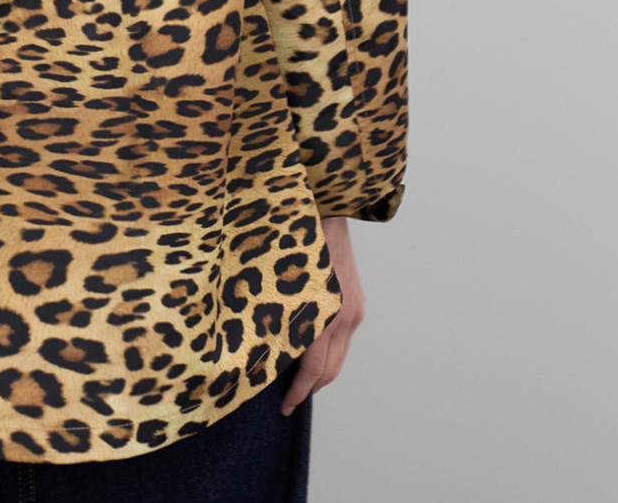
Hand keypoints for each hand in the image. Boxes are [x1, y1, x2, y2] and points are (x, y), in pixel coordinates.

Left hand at [281, 215, 365, 415]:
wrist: (325, 208)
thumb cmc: (292, 238)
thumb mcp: (277, 279)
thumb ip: (275, 313)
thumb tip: (261, 345)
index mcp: (320, 312)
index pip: (313, 370)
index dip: (298, 393)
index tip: (285, 408)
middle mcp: (342, 316)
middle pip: (330, 371)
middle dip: (310, 390)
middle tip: (288, 402)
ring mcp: (353, 309)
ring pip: (338, 357)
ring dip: (320, 373)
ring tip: (297, 381)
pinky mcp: (356, 303)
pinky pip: (343, 338)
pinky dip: (328, 352)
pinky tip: (311, 351)